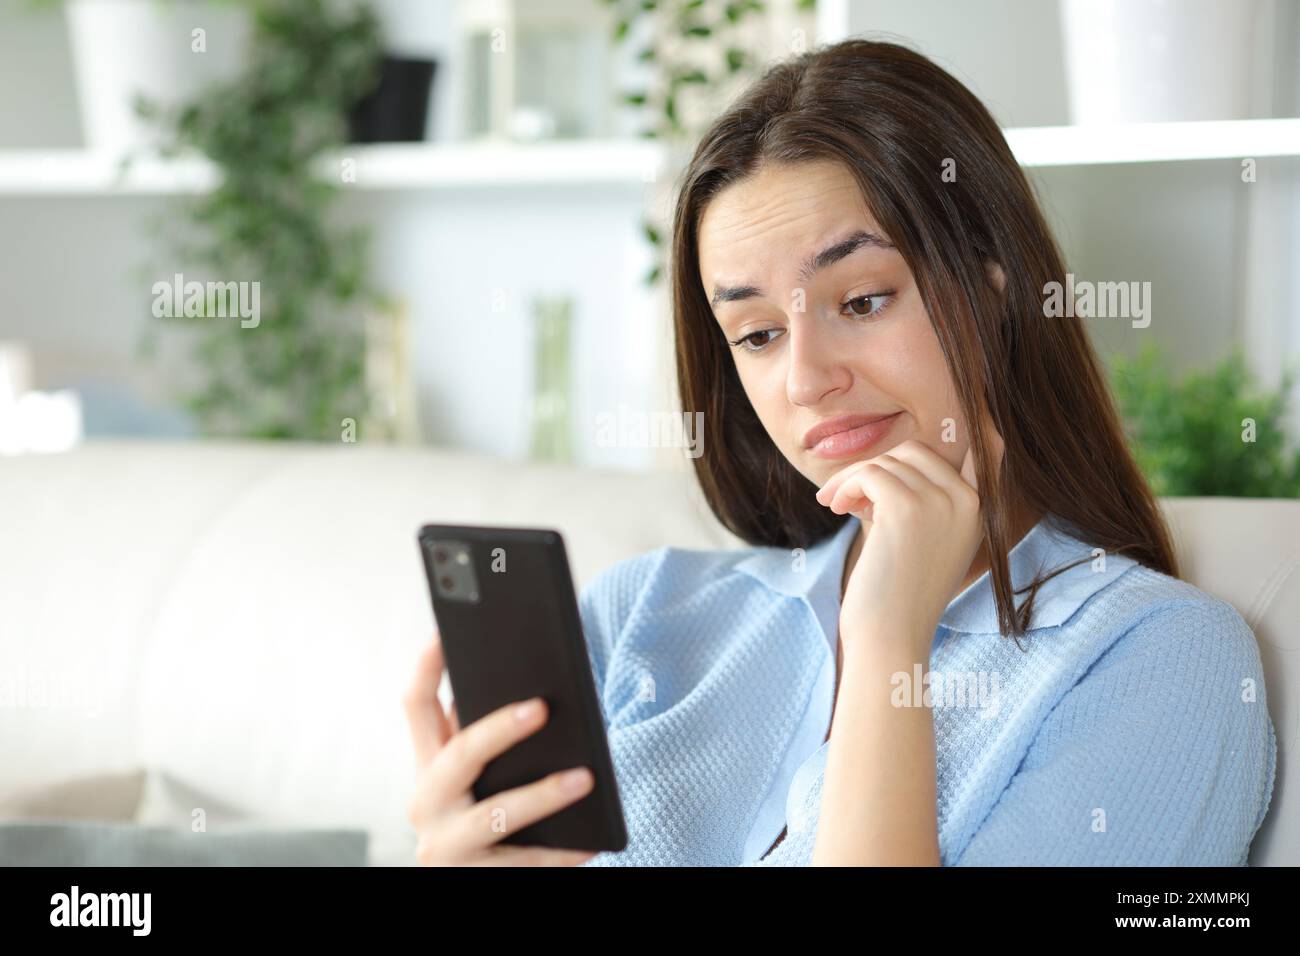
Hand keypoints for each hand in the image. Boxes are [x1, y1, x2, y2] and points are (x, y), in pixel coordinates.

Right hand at [403, 630, 598, 865]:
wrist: (467, 886)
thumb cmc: (485, 824)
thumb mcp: (473, 782)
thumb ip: (485, 741)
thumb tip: (538, 693)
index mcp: (429, 766)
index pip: (416, 706)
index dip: (428, 668)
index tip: (444, 631)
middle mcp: (426, 803)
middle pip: (458, 755)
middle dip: (498, 730)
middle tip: (540, 707)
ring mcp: (445, 846)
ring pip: (495, 815)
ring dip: (543, 794)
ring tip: (586, 778)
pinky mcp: (474, 880)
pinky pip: (525, 864)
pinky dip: (562, 853)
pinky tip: (593, 841)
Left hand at [815, 427, 1002, 652]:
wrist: (889, 636)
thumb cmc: (897, 595)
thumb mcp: (922, 542)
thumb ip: (921, 502)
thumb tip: (892, 464)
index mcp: (978, 510)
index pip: (988, 448)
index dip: (979, 420)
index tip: (979, 404)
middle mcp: (967, 501)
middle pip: (917, 450)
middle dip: (878, 468)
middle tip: (853, 500)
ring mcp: (941, 502)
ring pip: (887, 461)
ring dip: (854, 480)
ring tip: (840, 508)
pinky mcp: (907, 508)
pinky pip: (869, 473)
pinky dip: (846, 486)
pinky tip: (837, 509)